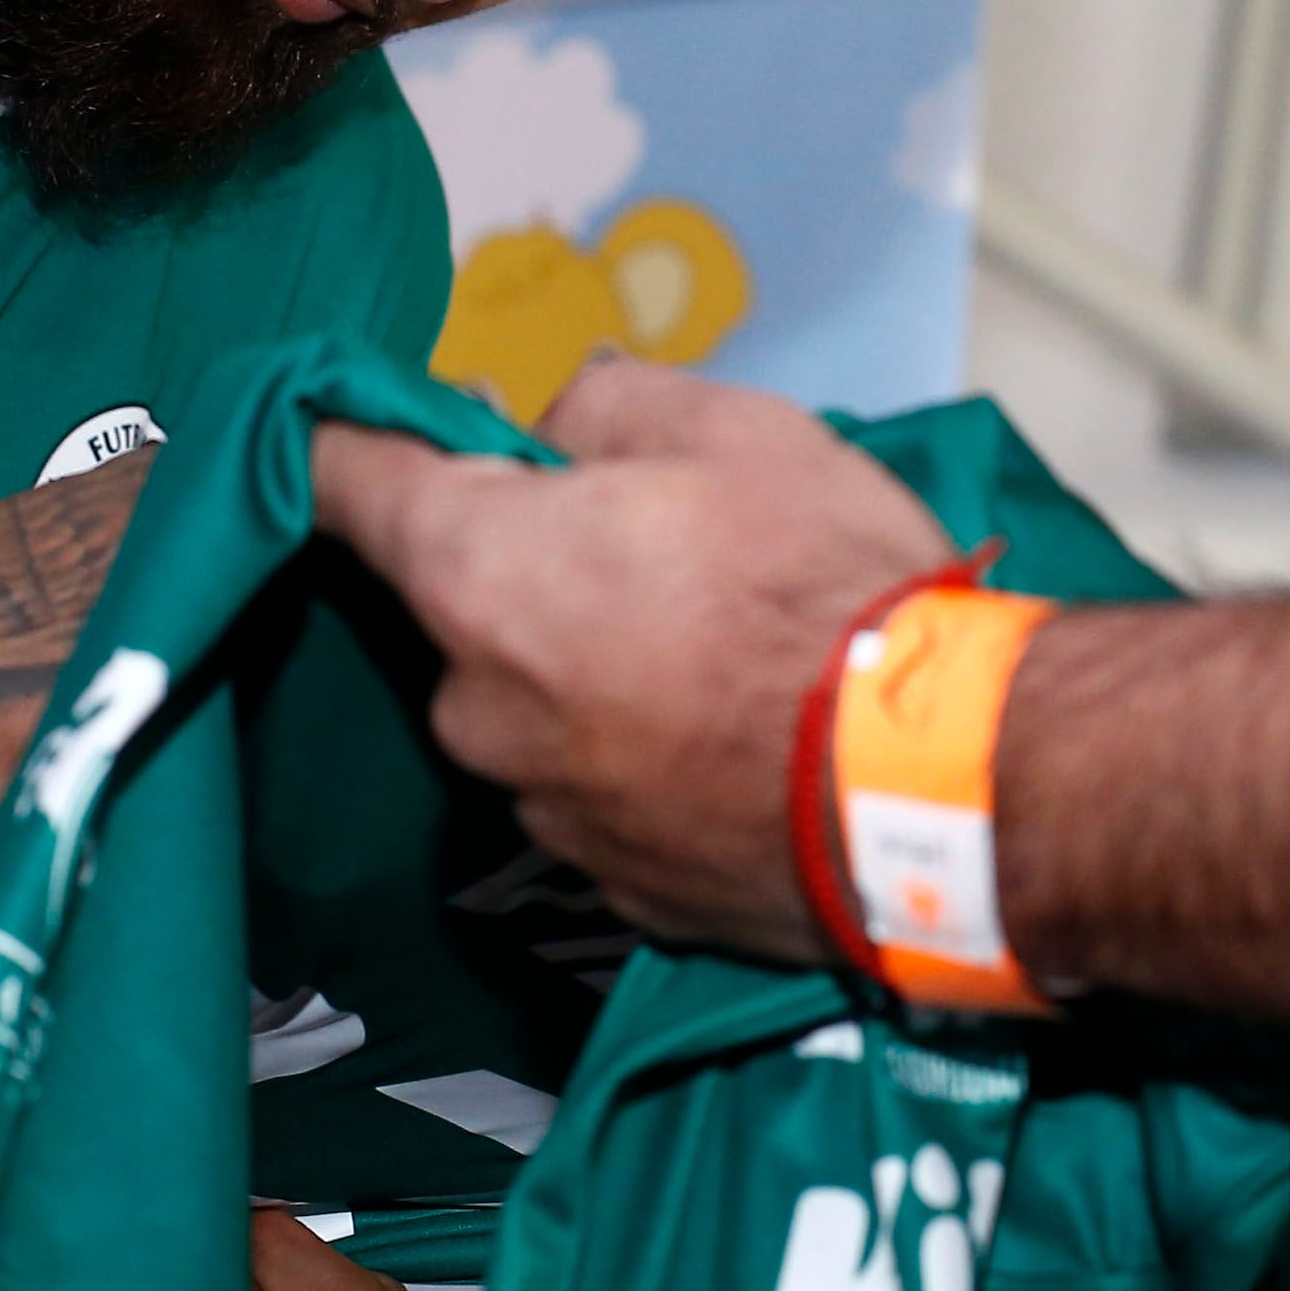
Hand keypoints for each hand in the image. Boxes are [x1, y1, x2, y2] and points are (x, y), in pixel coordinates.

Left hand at [312, 361, 949, 961]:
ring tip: (722, 652)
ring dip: (592, 668)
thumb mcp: (734, 428)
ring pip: (534, 706)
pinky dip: (645, 756)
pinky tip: (736, 737)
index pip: (345, 481)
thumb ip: (604, 403)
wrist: (945, 790)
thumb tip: (554, 421)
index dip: (355, 431)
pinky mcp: (613, 887)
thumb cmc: (827, 587)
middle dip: (532, 566)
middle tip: (655, 541)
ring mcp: (540, 811)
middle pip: (461, 605)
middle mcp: (476, 707)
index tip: (377, 412)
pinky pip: (600, 790)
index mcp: (478, 574)